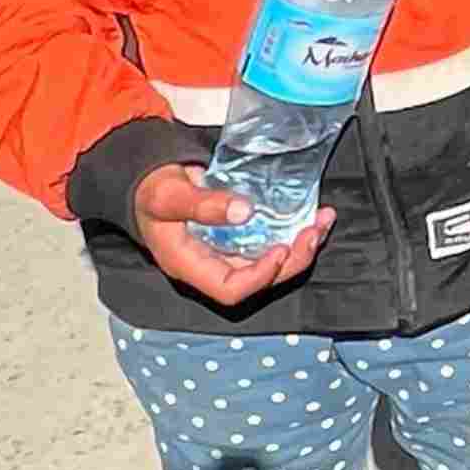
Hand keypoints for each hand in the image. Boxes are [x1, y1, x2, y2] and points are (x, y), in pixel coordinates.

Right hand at [131, 162, 330, 308]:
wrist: (147, 179)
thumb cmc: (151, 190)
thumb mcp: (168, 194)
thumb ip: (203, 204)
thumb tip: (245, 212)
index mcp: (189, 265)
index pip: (229, 289)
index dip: (260, 276)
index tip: (281, 248)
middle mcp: (212, 265)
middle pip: (258, 280)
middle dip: (292, 260)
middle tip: (313, 231)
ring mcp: (227, 253)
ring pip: (271, 262)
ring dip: (301, 247)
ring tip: (322, 222)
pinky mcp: (239, 237)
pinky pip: (270, 242)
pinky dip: (294, 232)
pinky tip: (312, 216)